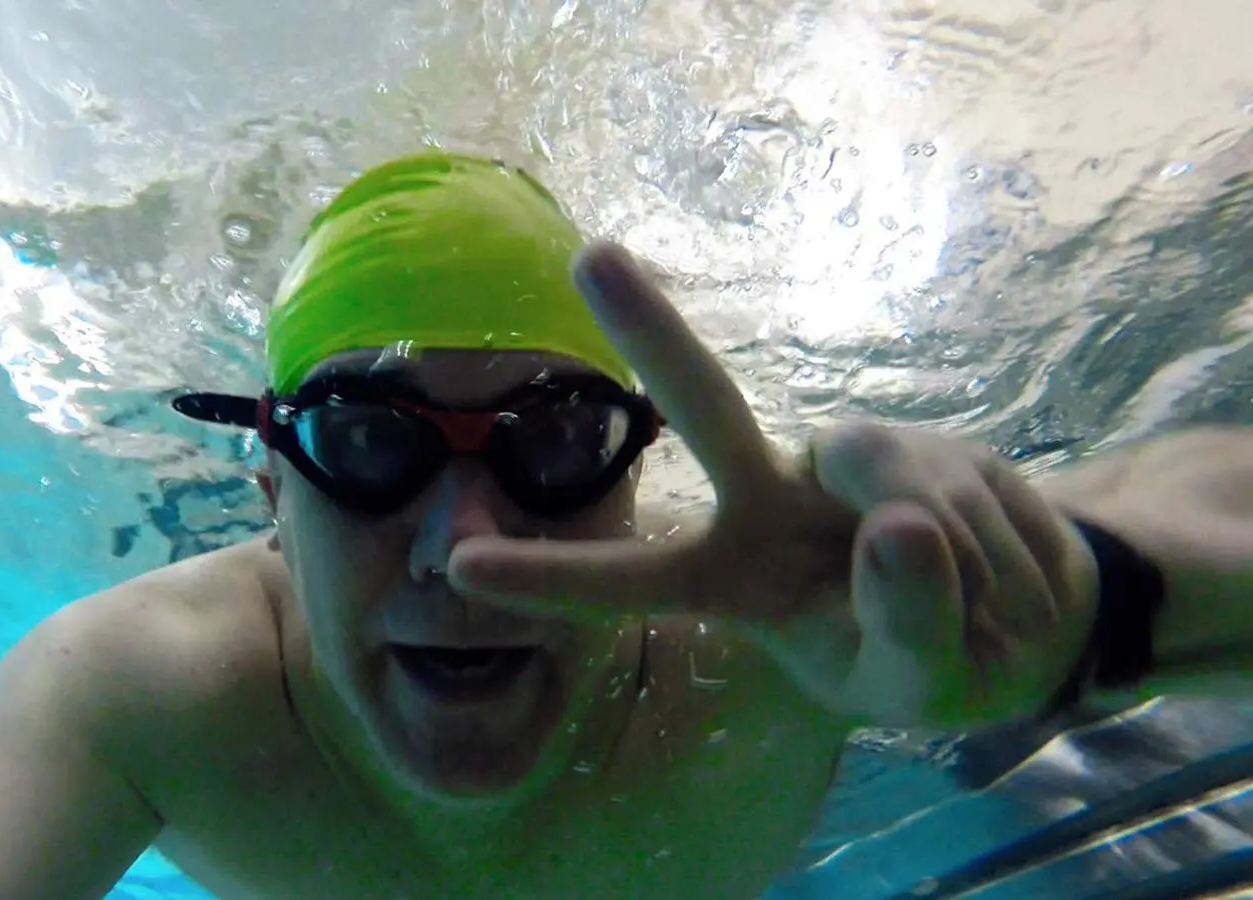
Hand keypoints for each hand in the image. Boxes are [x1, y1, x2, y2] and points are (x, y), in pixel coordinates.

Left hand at [447, 242, 1098, 727]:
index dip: (552, 578)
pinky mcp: (918, 442)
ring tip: (977, 611)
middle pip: (705, 407)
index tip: (458, 567)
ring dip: (958, 574)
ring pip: (894, 497)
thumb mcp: (919, 683)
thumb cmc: (934, 662)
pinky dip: (1004, 555)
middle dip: (651, 330)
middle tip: (589, 254)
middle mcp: (768, 503)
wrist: (1030, 624)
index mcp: (733, 582)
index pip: (633, 582)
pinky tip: (1005, 571)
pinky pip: (964, 494)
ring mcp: (843, 464)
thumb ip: (904, 624)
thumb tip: (892, 520)